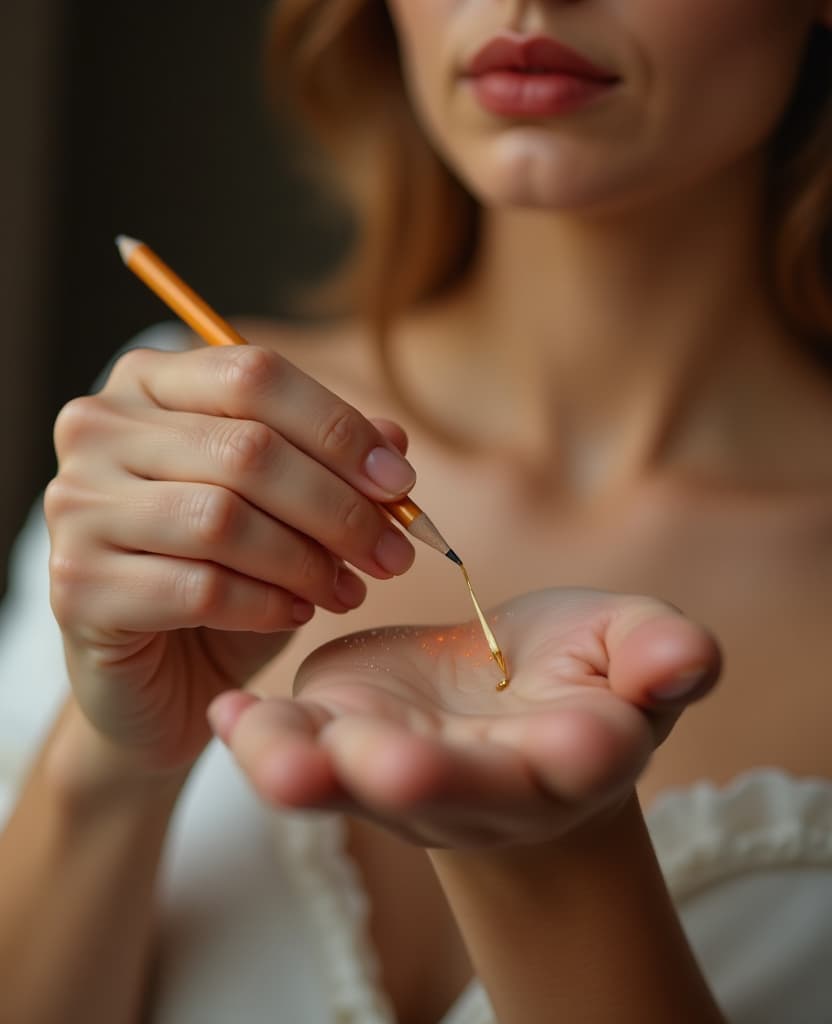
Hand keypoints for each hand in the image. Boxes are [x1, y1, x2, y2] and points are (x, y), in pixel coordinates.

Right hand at [45, 343, 415, 772]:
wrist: (159, 669)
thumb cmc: (226, 570)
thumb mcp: (286, 507)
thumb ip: (330, 460)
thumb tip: (392, 438)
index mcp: (148, 383)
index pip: (254, 376)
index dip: (339, 429)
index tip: (401, 484)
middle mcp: (99, 429)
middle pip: (247, 449)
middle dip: (339, 508)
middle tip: (393, 555)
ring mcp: (77, 504)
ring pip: (223, 518)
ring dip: (307, 561)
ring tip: (347, 590)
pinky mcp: (76, 584)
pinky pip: (197, 587)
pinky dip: (265, 604)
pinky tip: (295, 613)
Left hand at [209, 588, 719, 847]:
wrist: (501, 709)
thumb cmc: (573, 673)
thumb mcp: (628, 648)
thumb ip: (657, 654)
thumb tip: (690, 657)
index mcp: (567, 758)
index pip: (579, 765)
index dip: (577, 756)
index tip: (579, 745)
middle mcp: (477, 787)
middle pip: (452, 792)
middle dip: (423, 779)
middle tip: (386, 764)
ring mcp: (399, 773)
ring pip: (354, 785)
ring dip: (313, 773)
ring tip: (271, 753)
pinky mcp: (341, 741)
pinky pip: (296, 750)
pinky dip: (259, 738)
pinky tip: (226, 714)